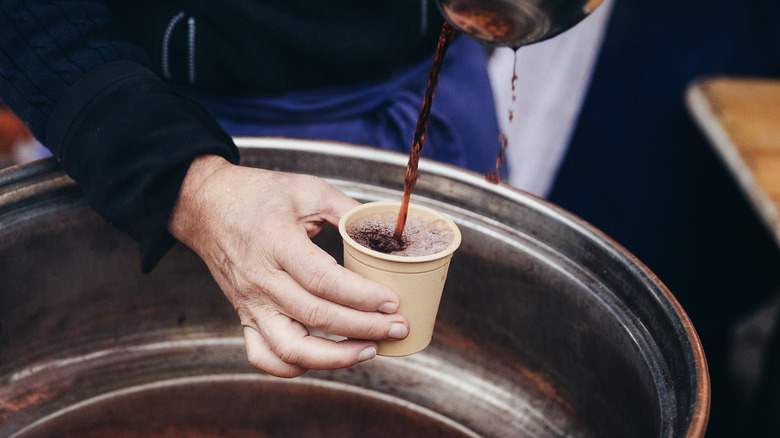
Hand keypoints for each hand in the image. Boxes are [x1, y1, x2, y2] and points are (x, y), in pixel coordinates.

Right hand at [169, 155, 408, 377]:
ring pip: (291, 348)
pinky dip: (293, 367)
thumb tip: (386, 232)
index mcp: (276, 242)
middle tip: (397, 327)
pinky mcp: (243, 316)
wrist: (205, 205)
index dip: (363, 296)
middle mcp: (260, 279)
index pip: (324, 281)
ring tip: (369, 350)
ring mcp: (249, 303)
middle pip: (317, 316)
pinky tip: (322, 359)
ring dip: (335, 358)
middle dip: (365, 328)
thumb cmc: (257, 194)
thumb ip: (348, 211)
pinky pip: (264, 356)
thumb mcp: (307, 189)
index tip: (392, 301)